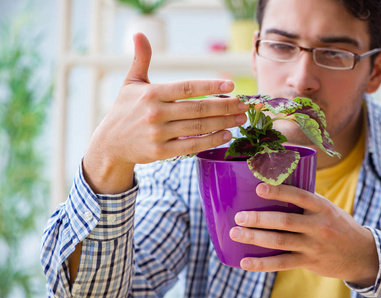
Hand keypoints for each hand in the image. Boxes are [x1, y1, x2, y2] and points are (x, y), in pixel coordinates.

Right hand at [83, 33, 247, 193]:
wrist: (110, 143)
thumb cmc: (124, 110)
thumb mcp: (130, 83)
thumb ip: (140, 59)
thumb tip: (138, 34)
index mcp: (151, 94)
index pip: (186, 88)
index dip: (210, 86)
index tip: (230, 85)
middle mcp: (155, 113)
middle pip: (197, 109)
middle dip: (224, 106)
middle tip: (243, 104)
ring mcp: (158, 134)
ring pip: (197, 128)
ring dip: (223, 123)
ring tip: (239, 119)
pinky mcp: (161, 152)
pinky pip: (191, 146)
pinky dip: (210, 141)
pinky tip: (226, 135)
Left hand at [229, 183, 378, 287]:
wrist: (361, 254)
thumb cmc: (338, 225)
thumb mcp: (328, 208)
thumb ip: (306, 201)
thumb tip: (274, 186)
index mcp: (322, 208)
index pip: (299, 196)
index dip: (279, 192)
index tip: (259, 188)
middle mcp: (318, 226)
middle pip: (285, 222)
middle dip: (259, 219)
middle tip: (239, 216)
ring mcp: (313, 246)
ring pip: (280, 242)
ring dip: (255, 238)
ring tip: (236, 234)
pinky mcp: (308, 262)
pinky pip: (282, 263)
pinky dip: (262, 264)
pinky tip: (245, 262)